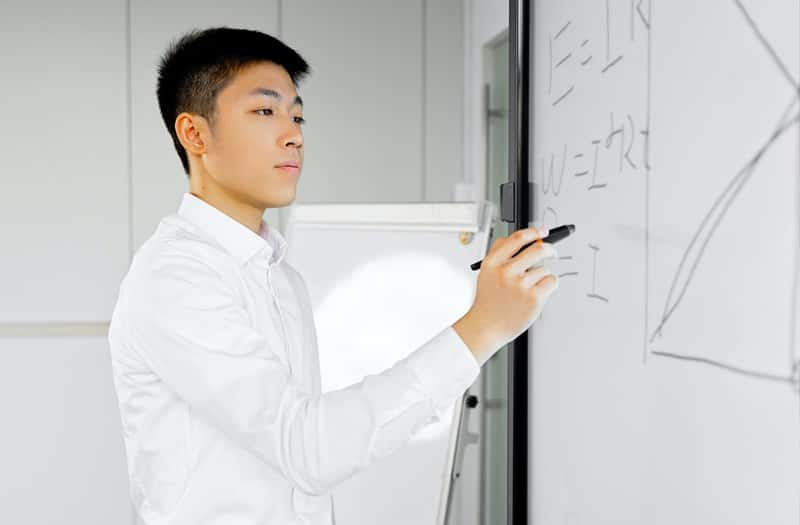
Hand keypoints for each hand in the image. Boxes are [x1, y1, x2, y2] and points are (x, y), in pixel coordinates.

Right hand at [453, 225, 558, 365]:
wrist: (486, 327)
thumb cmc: (489, 301)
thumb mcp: (486, 272)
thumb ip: (500, 254)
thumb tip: (524, 239)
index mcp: (493, 262)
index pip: (517, 238)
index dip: (534, 232)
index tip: (543, 231)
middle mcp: (506, 271)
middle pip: (538, 249)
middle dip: (550, 249)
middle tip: (552, 253)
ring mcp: (521, 285)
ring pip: (545, 269)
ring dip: (543, 275)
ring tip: (530, 287)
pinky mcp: (534, 298)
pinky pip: (552, 281)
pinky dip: (549, 286)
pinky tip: (537, 293)